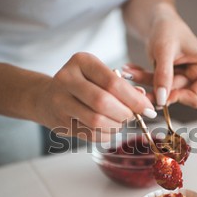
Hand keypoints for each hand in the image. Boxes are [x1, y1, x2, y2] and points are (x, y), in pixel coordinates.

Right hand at [35, 52, 156, 141]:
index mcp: (81, 61)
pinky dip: (106, 135)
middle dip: (125, 114)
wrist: (47, 98)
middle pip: (103, 102)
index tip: (149, 109)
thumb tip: (144, 102)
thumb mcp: (101, 76)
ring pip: (96, 121)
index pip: (113, 82)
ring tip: (120, 122)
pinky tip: (108, 129)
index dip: (134, 99)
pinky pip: (90, 134)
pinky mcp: (60, 122)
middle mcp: (67, 79)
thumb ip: (123, 86)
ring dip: (116, 126)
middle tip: (133, 117)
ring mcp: (60, 101)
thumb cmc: (83, 85)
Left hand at [123, 4, 196, 107]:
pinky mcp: (173, 79)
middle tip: (136, 87)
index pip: (196, 97)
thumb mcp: (164, 50)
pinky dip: (144, 79)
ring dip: (145, 82)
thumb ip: (164, 75)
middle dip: (156, 89)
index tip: (160, 93)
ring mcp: (186, 78)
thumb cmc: (167, 28)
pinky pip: (158, 86)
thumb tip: (162, 100)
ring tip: (128, 72)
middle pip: (178, 95)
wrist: (160, 20)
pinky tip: (131, 70)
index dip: (178, 98)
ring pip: (164, 92)